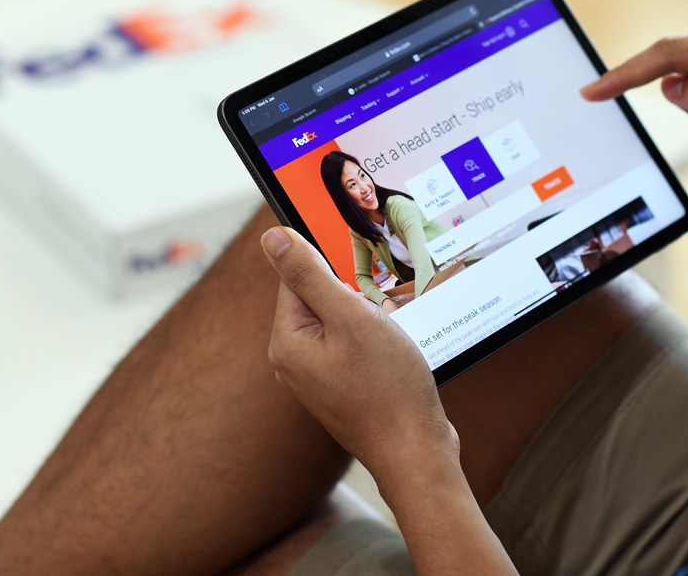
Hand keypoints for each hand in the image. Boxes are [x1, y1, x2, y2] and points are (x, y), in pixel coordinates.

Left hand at [262, 227, 456, 477]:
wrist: (416, 451)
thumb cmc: (387, 387)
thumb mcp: (350, 317)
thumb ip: (310, 274)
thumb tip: (271, 237)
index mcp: (287, 342)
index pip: (297, 276)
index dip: (335, 268)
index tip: (363, 280)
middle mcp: (294, 361)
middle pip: (320, 297)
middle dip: (355, 296)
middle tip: (381, 316)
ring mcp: (318, 376)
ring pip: (342, 321)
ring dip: (369, 319)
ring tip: (389, 340)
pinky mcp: (341, 386)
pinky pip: (353, 344)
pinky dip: (375, 340)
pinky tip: (394, 355)